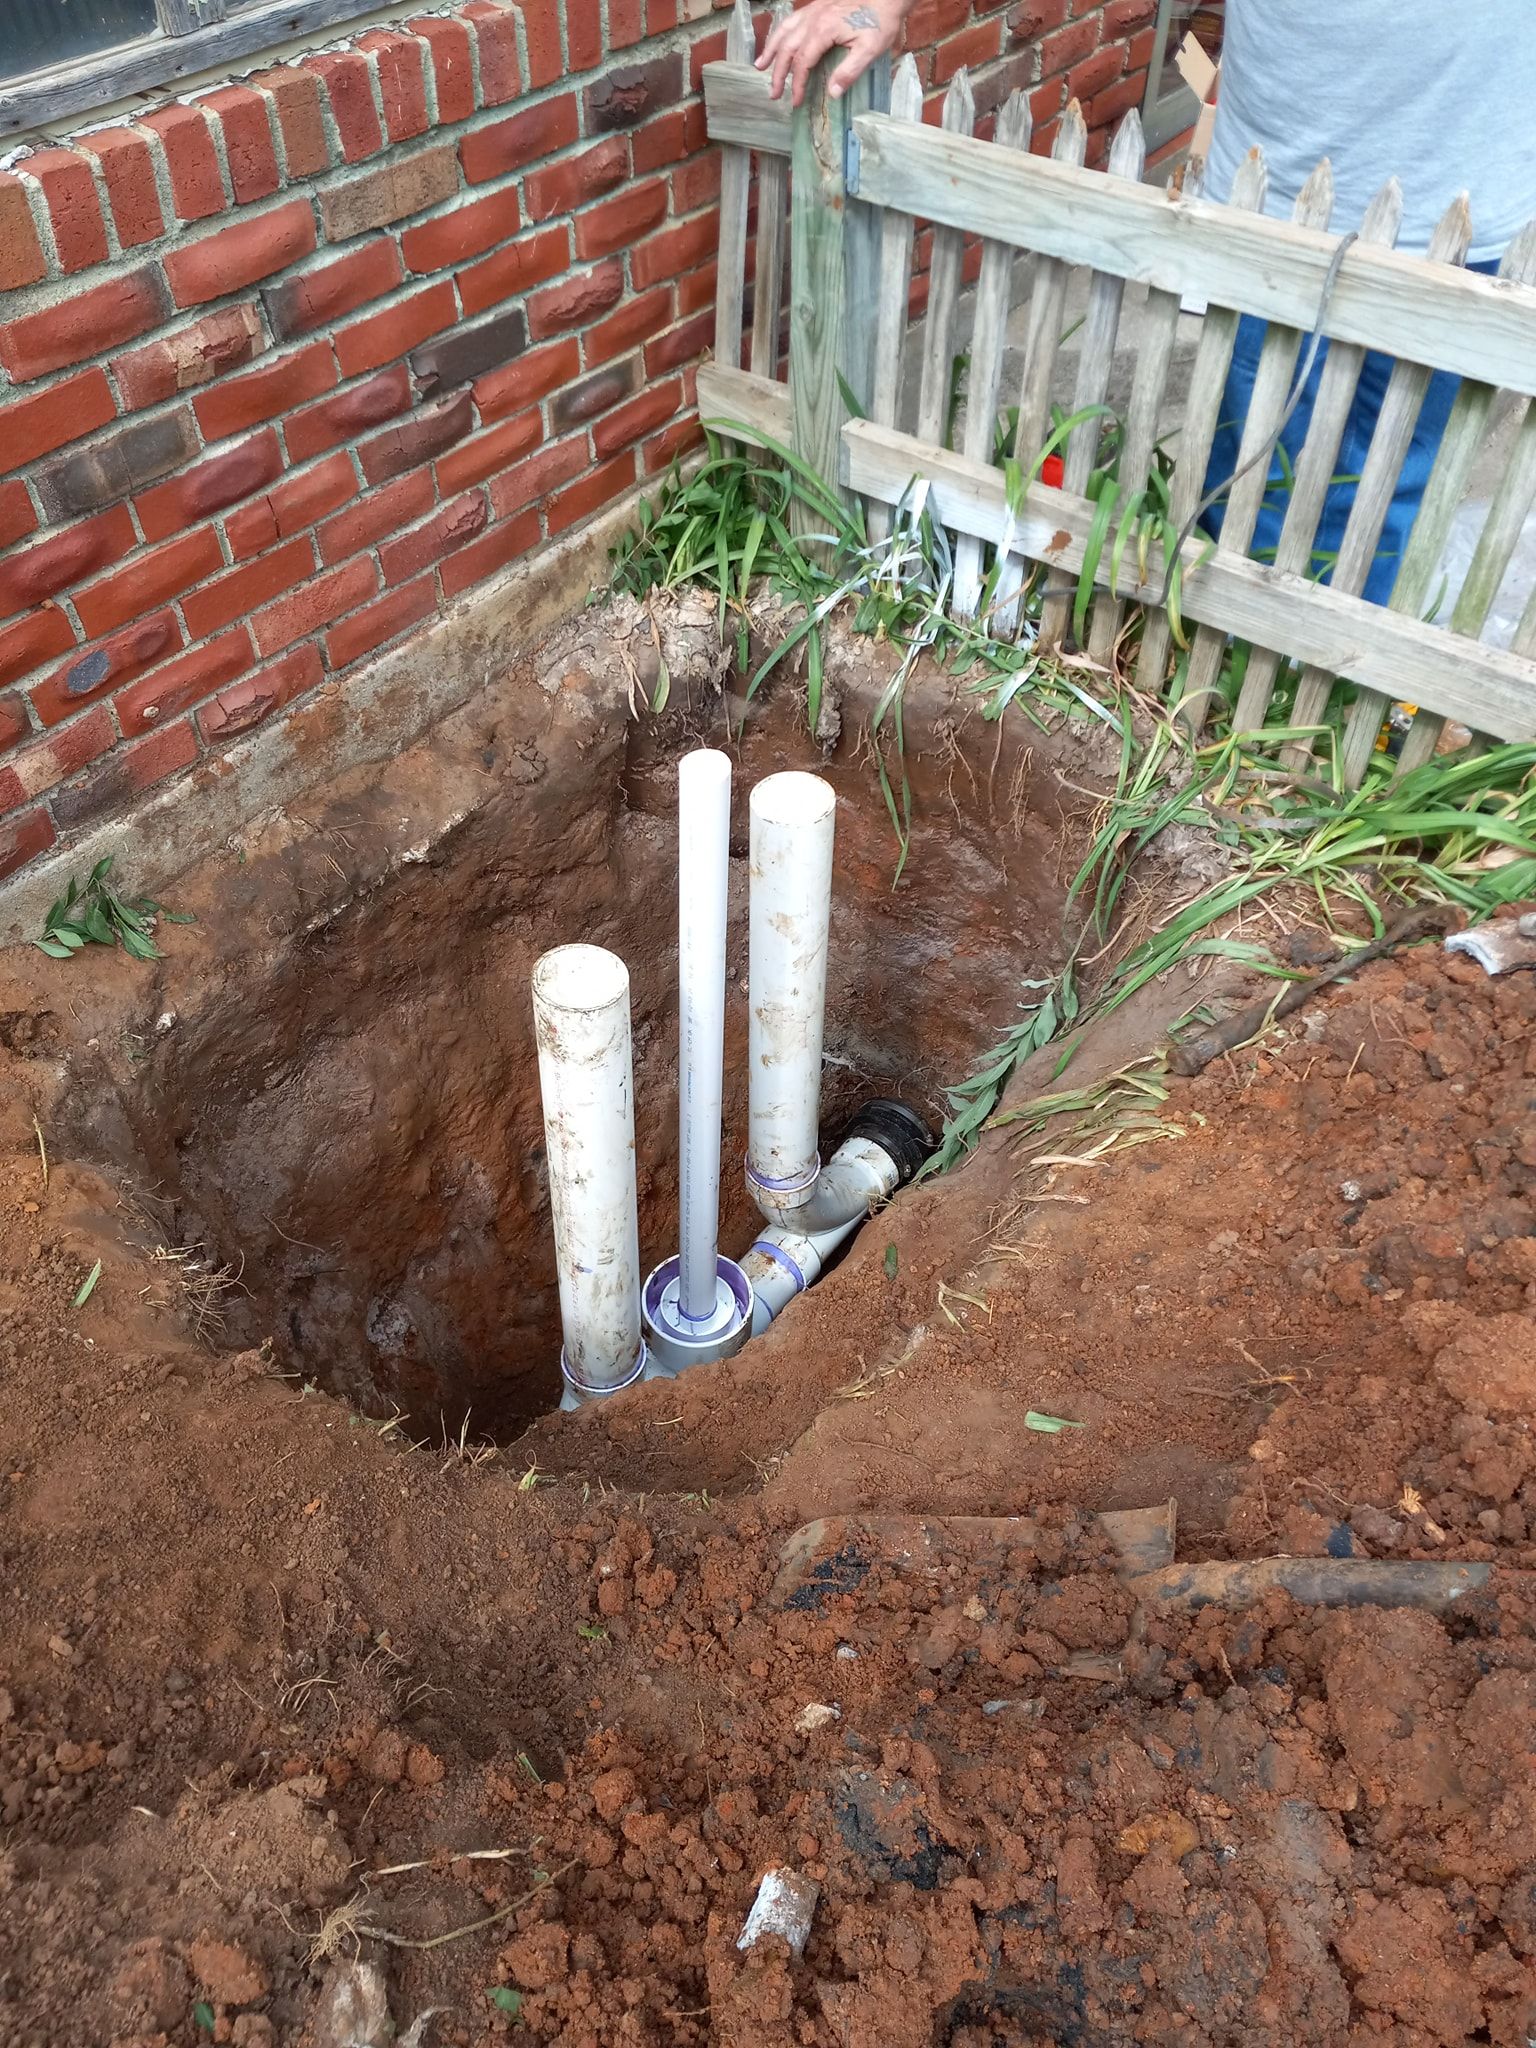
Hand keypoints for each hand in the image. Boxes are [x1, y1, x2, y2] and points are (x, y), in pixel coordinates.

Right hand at [755, 0, 909, 105]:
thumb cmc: (880, 20)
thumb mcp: (870, 50)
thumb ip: (849, 72)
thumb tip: (832, 93)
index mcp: (823, 30)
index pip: (802, 62)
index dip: (797, 84)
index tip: (796, 101)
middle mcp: (813, 19)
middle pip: (787, 48)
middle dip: (778, 73)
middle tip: (774, 94)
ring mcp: (813, 10)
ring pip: (784, 31)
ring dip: (771, 50)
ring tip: (760, 66)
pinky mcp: (817, 6)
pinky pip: (792, 20)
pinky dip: (780, 33)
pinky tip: (777, 41)